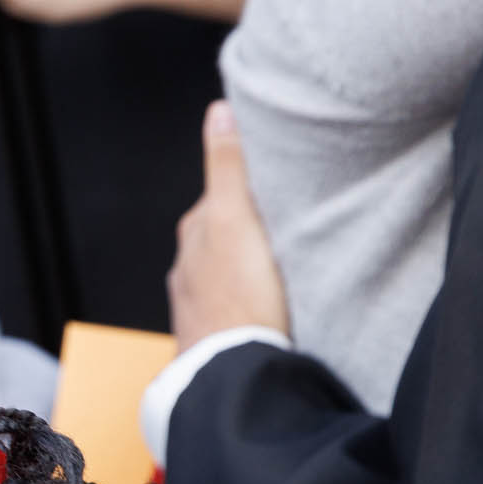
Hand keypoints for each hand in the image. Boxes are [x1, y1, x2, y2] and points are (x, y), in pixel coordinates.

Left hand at [167, 102, 287, 348]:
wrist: (233, 373)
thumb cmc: (238, 295)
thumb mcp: (235, 220)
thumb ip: (226, 168)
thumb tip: (218, 111)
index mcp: (194, 234)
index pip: (223, 193)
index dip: (252, 182)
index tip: (282, 175)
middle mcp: (188, 265)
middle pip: (226, 231)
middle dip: (253, 223)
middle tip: (294, 215)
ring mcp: (199, 301)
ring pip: (231, 267)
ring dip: (254, 260)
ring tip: (288, 259)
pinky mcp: (216, 331)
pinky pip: (237, 300)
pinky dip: (253, 292)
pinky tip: (272, 299)